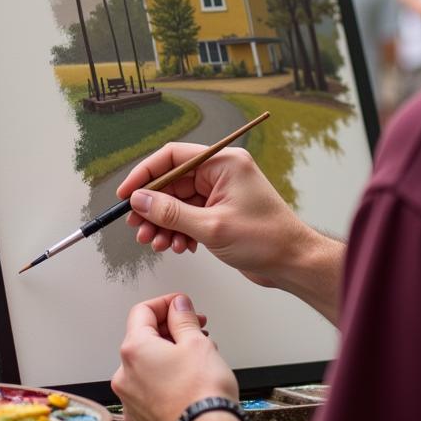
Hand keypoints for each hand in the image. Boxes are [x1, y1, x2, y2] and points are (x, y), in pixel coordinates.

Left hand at [111, 293, 237, 420]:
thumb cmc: (201, 395)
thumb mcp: (196, 342)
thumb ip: (183, 317)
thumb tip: (177, 305)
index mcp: (134, 350)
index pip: (142, 311)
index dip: (166, 303)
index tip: (182, 305)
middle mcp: (124, 375)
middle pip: (145, 339)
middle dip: (172, 331)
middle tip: (197, 330)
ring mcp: (131, 401)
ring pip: (149, 366)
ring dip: (171, 356)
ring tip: (200, 358)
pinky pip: (150, 390)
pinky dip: (167, 380)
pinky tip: (190, 383)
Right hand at [116, 142, 305, 289]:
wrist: (293, 263)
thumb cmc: (266, 240)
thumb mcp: (211, 227)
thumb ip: (171, 213)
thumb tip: (139, 201)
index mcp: (223, 162)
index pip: (173, 156)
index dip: (145, 174)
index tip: (126, 193)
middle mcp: (221, 173)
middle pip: (172, 182)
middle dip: (152, 207)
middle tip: (137, 227)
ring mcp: (220, 192)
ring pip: (178, 202)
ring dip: (163, 223)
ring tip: (155, 242)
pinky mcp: (220, 211)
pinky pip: (189, 215)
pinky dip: (178, 231)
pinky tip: (176, 246)